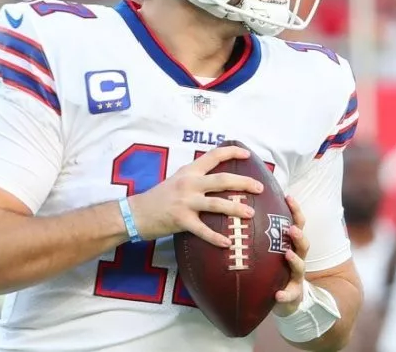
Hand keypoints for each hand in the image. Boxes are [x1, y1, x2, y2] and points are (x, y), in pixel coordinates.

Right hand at [128, 146, 263, 247]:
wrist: (136, 212)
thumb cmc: (158, 197)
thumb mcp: (176, 180)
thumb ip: (195, 178)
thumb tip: (218, 181)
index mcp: (188, 171)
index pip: (213, 156)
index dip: (231, 153)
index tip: (248, 155)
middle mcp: (188, 183)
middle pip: (222, 180)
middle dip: (243, 182)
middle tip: (259, 187)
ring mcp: (185, 201)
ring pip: (217, 203)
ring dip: (236, 209)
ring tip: (251, 214)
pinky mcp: (181, 220)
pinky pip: (203, 229)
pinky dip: (216, 237)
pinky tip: (227, 243)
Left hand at [273, 195, 310, 316]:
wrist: (285, 297)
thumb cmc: (275, 267)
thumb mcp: (270, 248)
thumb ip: (262, 231)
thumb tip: (242, 206)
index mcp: (292, 245)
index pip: (297, 224)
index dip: (295, 210)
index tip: (288, 196)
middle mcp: (297, 258)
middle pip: (303, 244)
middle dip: (299, 235)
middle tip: (291, 228)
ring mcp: (297, 276)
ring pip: (300, 266)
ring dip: (295, 260)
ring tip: (287, 254)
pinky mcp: (293, 294)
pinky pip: (290, 295)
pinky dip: (285, 294)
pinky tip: (277, 295)